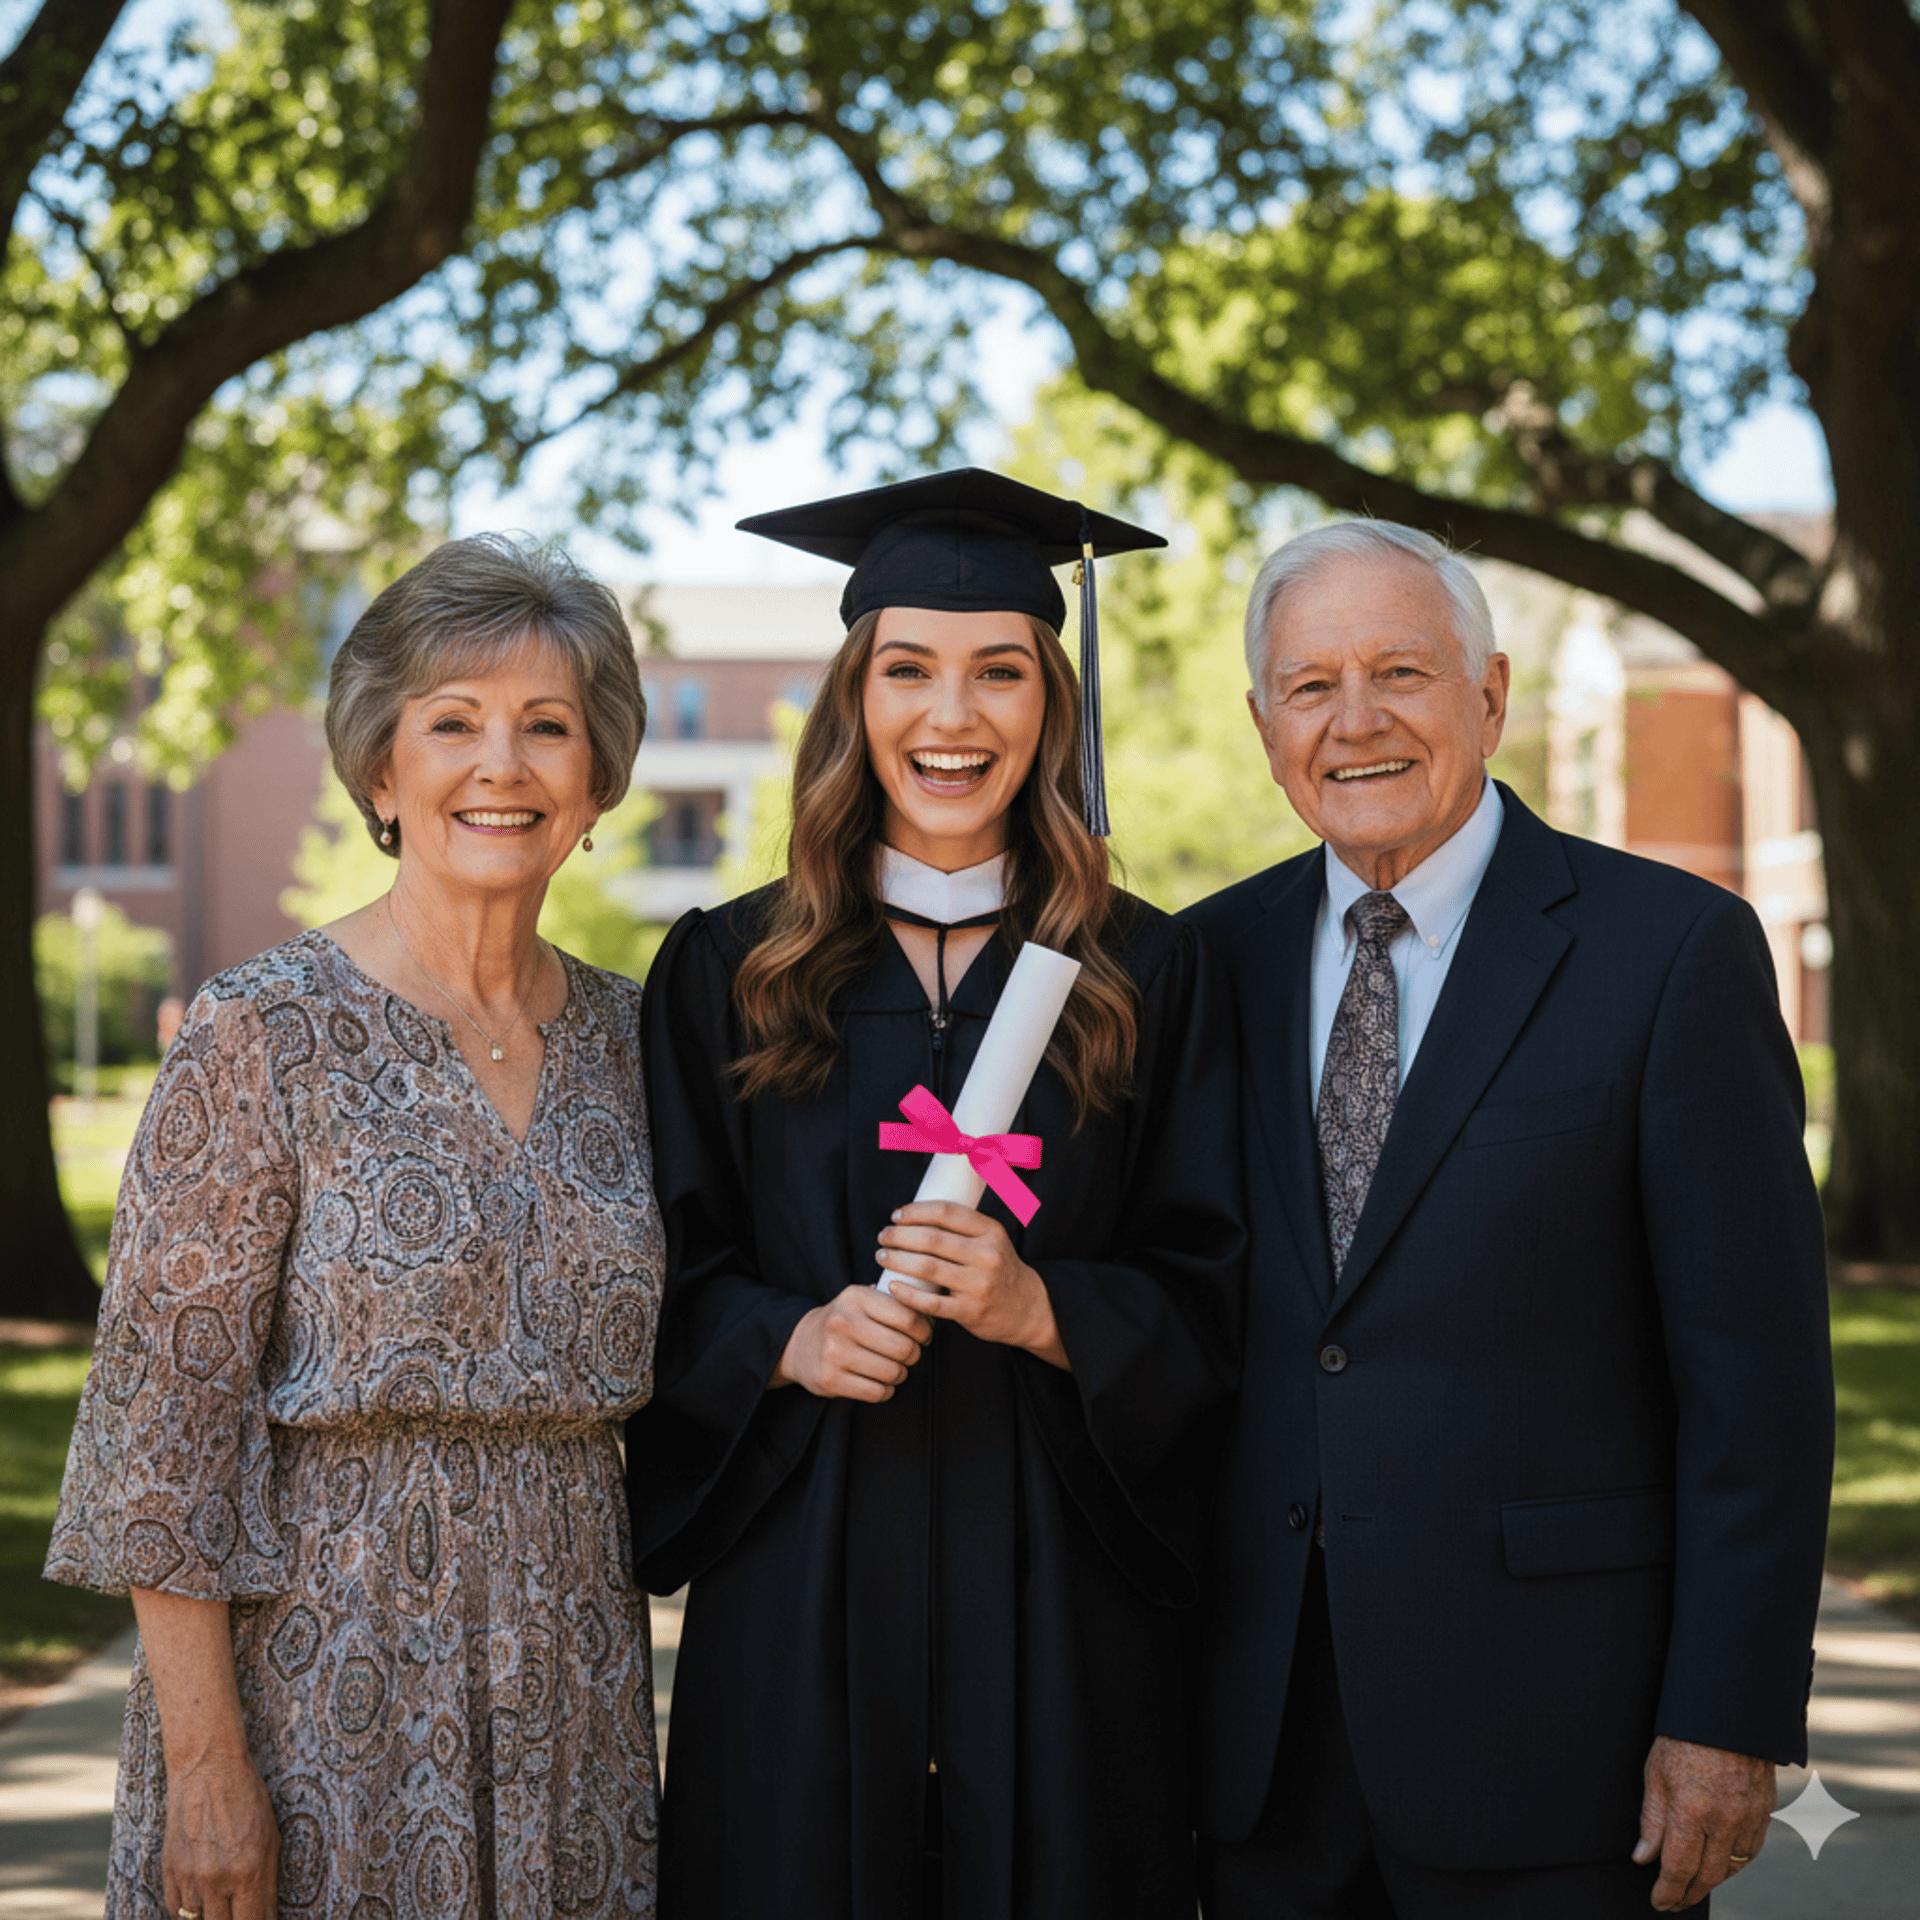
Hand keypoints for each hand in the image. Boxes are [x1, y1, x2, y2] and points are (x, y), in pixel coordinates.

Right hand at [163, 1749, 280, 1919]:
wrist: (207, 1769)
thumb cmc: (247, 1798)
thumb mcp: (270, 1835)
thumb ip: (267, 1880)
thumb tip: (267, 1914)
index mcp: (249, 1870)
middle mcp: (217, 1879)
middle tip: (239, 1911)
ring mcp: (190, 1877)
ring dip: (210, 1917)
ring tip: (221, 1906)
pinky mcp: (169, 1870)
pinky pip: (175, 1909)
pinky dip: (187, 1910)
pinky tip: (200, 1901)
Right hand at [771, 1284, 932, 1400]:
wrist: (800, 1343)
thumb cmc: (844, 1320)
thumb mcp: (862, 1299)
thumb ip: (894, 1299)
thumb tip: (933, 1308)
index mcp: (855, 1297)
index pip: (908, 1316)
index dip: (924, 1330)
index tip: (923, 1335)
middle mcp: (843, 1322)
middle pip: (903, 1347)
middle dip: (914, 1354)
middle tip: (910, 1354)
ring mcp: (834, 1352)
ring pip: (892, 1372)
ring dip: (900, 1374)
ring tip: (894, 1368)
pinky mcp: (830, 1379)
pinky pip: (877, 1392)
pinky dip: (886, 1390)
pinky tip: (880, 1382)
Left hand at [877, 1202, 1069, 1367]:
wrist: (1027, 1308)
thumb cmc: (998, 1268)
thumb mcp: (992, 1239)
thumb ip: (963, 1226)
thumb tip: (916, 1211)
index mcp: (991, 1231)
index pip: (946, 1212)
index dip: (916, 1211)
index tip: (896, 1215)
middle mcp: (987, 1255)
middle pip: (932, 1239)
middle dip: (899, 1235)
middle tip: (883, 1236)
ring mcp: (979, 1285)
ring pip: (927, 1267)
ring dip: (897, 1259)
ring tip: (882, 1256)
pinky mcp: (970, 1311)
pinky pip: (931, 1302)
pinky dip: (907, 1294)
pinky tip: (892, 1286)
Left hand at [1634, 1734, 1773, 1908]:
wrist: (1728, 1712)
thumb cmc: (1684, 1738)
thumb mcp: (1655, 1773)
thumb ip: (1651, 1820)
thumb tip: (1643, 1859)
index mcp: (1691, 1810)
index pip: (1678, 1867)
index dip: (1668, 1890)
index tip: (1658, 1902)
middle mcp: (1723, 1821)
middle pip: (1707, 1875)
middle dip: (1688, 1894)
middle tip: (1674, 1903)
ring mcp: (1748, 1819)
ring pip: (1731, 1868)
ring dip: (1712, 1882)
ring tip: (1693, 1888)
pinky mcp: (1764, 1813)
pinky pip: (1750, 1851)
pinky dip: (1734, 1865)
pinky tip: (1720, 1866)